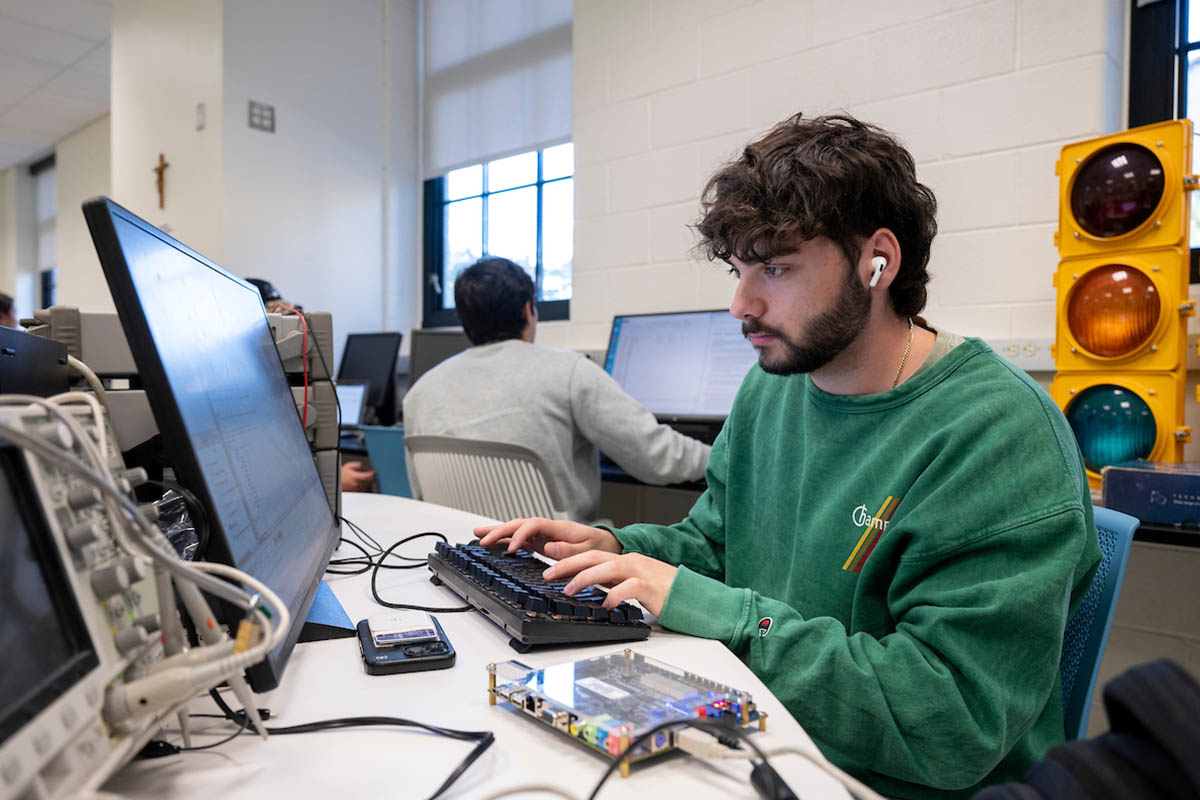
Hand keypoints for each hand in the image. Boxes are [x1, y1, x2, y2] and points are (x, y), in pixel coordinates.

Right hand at [340, 461, 375, 491]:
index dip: (373, 473)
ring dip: (370, 482)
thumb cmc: (341, 475)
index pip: (368, 476)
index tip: (374, 472)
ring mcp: (357, 489)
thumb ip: (357, 465)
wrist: (336, 482)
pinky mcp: (356, 492)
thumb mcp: (348, 466)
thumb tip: (363, 466)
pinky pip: (364, 490)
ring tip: (370, 478)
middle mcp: (357, 484)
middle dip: (373, 477)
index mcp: (356, 477)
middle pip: (369, 482)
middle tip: (373, 474)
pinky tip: (366, 483)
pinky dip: (367, 486)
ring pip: (368, 486)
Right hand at [475, 517, 621, 559]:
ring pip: (516, 529)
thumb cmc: (597, 545)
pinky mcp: (540, 541)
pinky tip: (492, 543)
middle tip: (483, 539)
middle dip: (500, 530)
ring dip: (497, 532)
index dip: (519, 535)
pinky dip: (505, 540)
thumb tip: (548, 547)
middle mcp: (547, 528)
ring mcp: (542, 534)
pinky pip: (519, 539)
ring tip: (478, 534)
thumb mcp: (586, 549)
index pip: (532, 525)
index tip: (511, 549)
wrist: (605, 544)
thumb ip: (568, 549)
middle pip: (518, 524)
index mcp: (557, 527)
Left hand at [544, 551, 676, 616]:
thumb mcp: (634, 583)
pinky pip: (630, 587)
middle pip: (596, 556)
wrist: (694, 597)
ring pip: (610, 567)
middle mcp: (633, 562)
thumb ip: (615, 582)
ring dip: (586, 577)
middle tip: (549, 574)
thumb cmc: (665, 593)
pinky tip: (605, 604)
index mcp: (627, 561)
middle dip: (569, 564)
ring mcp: (643, 573)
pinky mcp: (653, 588)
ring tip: (569, 589)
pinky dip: (615, 595)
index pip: (593, 555)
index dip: (570, 561)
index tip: (551, 569)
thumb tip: (592, 588)